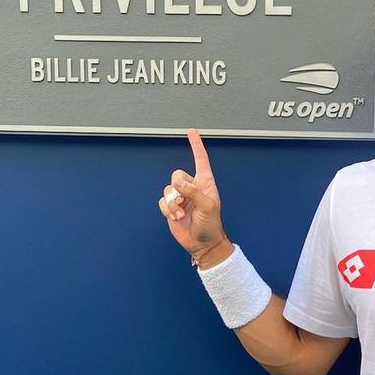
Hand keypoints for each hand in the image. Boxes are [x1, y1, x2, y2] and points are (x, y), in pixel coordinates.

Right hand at [159, 128, 230, 264]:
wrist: (202, 243)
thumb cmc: (211, 224)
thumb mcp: (208, 206)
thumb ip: (193, 192)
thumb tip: (177, 183)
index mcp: (205, 183)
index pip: (200, 159)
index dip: (196, 145)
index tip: (191, 131)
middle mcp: (191, 187)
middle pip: (176, 174)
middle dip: (178, 189)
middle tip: (185, 202)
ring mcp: (181, 197)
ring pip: (167, 190)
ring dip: (173, 204)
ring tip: (182, 214)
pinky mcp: (171, 207)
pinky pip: (163, 202)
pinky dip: (168, 210)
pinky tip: (176, 217)